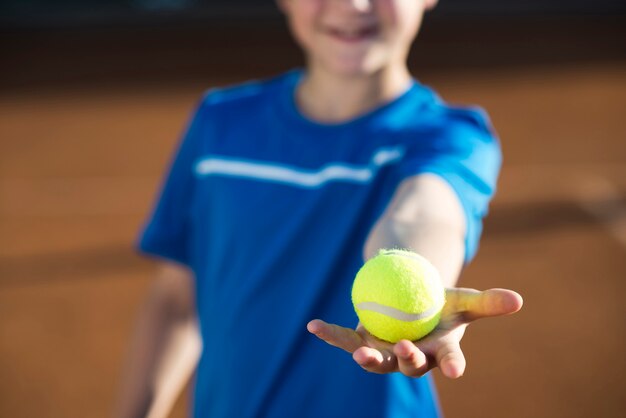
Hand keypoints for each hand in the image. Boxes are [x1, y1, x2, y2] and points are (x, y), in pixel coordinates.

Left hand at [307, 288, 522, 378]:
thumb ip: (489, 302)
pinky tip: (313, 326)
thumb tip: (520, 299)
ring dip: (366, 358)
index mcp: (439, 352)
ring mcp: (385, 354)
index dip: (453, 365)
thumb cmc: (442, 304)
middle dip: (407, 360)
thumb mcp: (464, 299)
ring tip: (359, 355)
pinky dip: (330, 334)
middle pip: (408, 364)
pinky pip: (346, 339)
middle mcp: (411, 359)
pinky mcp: (364, 344)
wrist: (413, 302)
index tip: (457, 369)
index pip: (448, 360)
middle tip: (404, 349)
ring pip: (376, 360)